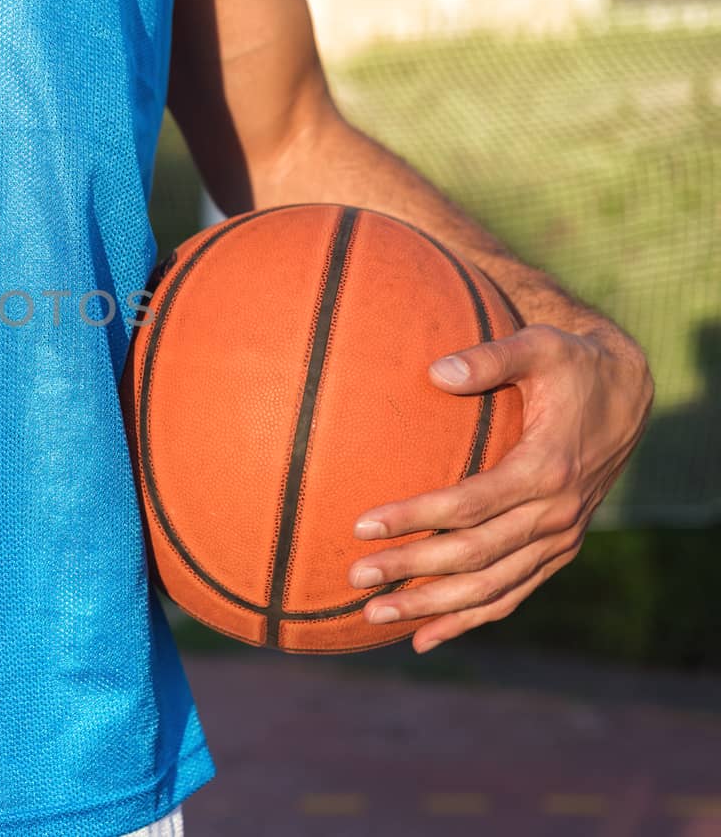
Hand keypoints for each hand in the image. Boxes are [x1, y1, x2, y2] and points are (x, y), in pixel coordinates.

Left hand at [346, 322, 652, 652]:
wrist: (626, 396)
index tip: (362, 525)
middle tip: (355, 576)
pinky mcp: (558, 551)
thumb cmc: (571, 364)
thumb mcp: (540, 345)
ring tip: (373, 615)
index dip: (416, 518)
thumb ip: (490, 358)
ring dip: (433, 607)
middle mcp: (556, 514)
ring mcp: (559, 539)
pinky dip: (469, 619)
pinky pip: (512, 594)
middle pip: (474, 554)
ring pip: (491, 587)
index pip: (470, 504)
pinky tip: (424, 636)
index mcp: (546, 468)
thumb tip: (437, 371)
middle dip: (412, 570)